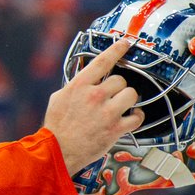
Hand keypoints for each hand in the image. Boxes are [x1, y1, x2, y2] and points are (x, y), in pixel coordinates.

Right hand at [43, 38, 143, 175]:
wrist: (58, 151)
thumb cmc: (56, 126)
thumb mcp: (59, 98)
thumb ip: (75, 86)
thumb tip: (87, 78)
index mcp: (79, 85)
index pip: (102, 61)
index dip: (116, 49)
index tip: (125, 43)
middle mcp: (94, 96)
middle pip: (120, 80)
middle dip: (118, 88)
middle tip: (112, 96)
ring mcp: (107, 112)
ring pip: (131, 94)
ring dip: (128, 100)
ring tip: (122, 106)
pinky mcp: (116, 128)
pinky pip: (137, 116)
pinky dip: (136, 117)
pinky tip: (131, 118)